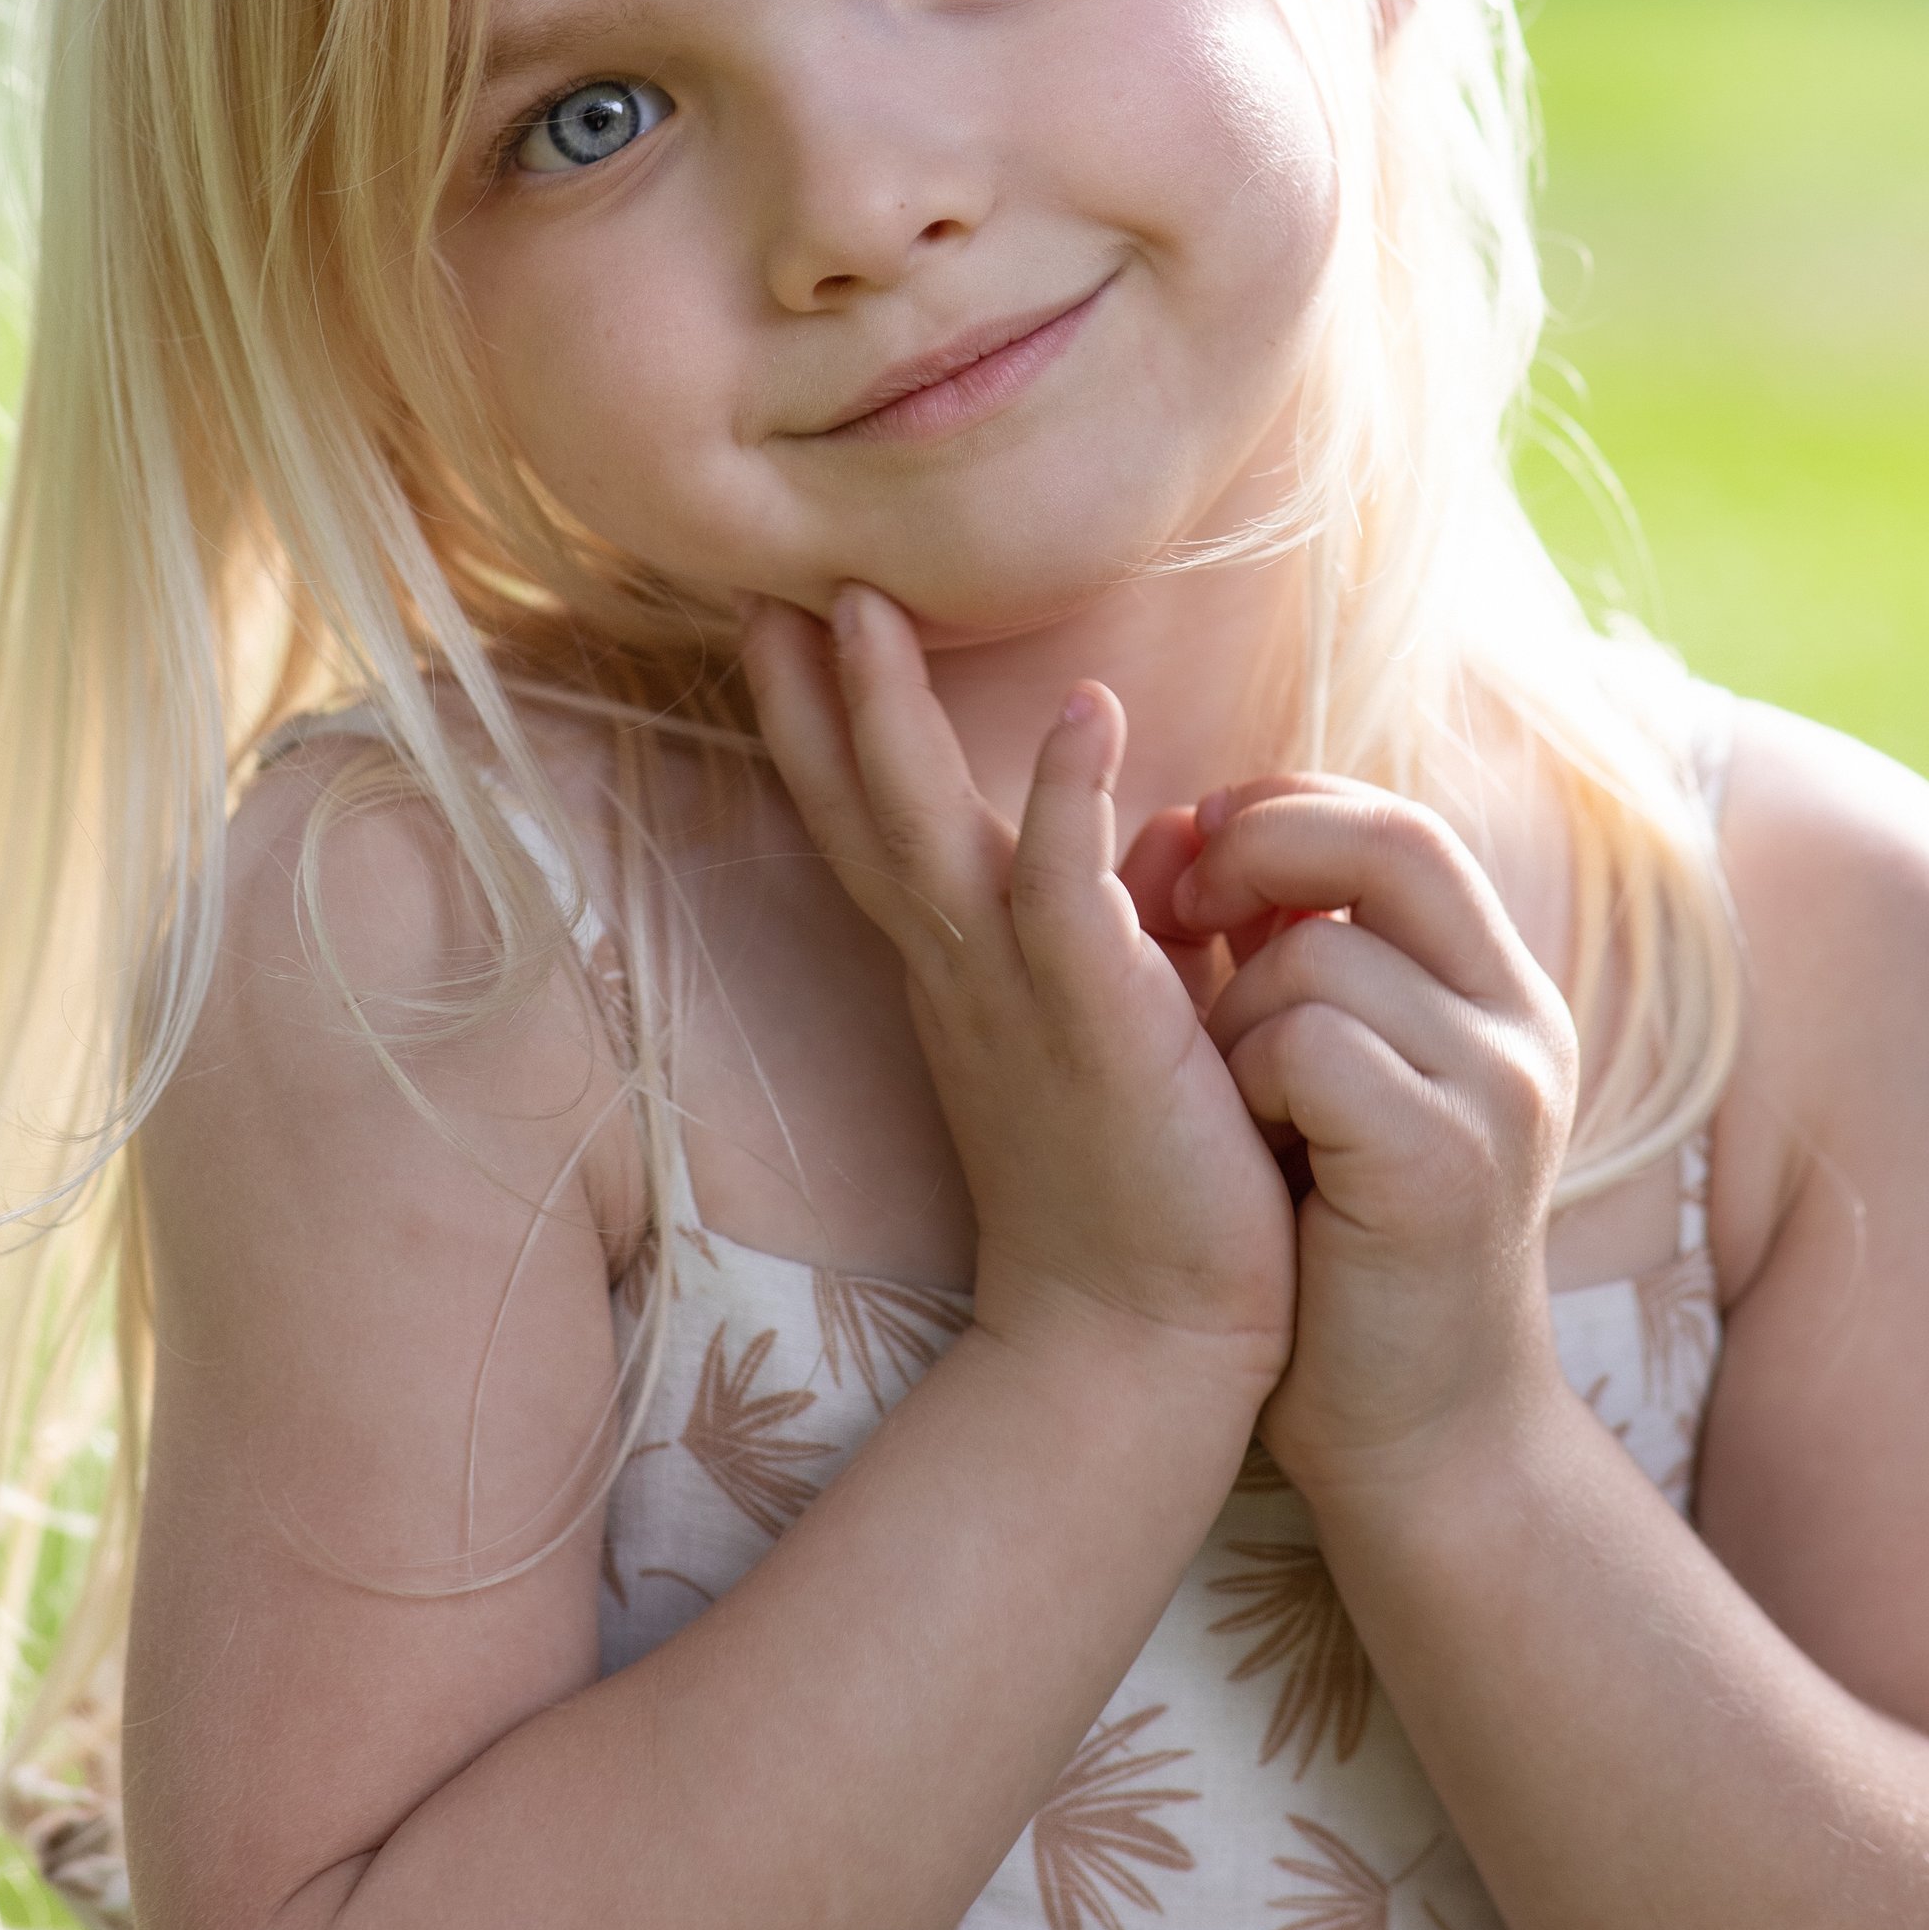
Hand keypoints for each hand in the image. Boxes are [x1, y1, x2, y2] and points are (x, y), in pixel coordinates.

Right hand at [741, 590, 1295, 1410]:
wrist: (1146, 1348)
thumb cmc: (1139, 1192)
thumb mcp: (1118, 1026)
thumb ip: (1119, 925)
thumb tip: (1154, 835)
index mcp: (959, 974)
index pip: (871, 825)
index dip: (824, 726)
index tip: (788, 621)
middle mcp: (961, 975)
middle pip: (860, 810)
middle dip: (815, 696)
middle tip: (774, 582)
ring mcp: (1015, 997)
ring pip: (926, 832)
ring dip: (891, 719)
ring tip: (865, 607)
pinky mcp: (1096, 1023)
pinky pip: (1070, 893)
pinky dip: (1072, 798)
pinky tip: (1086, 709)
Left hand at [1173, 780, 1579, 1493]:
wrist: (1421, 1444)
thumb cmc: (1347, 1258)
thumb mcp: (1334, 1078)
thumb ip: (1298, 956)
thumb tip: (1192, 826)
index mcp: (1501, 994)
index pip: (1400, 828)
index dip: (1288, 811)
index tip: (1194, 843)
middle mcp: (1523, 1026)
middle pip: (1392, 844)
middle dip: (1260, 849)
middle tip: (1176, 907)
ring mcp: (1499, 1091)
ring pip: (1316, 959)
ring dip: (1232, 1016)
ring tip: (1234, 1104)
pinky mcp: (1446, 1161)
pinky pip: (1308, 1046)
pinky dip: (1250, 1082)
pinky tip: (1258, 1154)